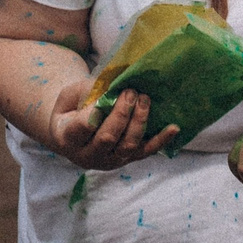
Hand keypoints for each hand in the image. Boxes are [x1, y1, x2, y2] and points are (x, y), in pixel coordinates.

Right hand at [43, 80, 177, 171]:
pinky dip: (161, 140)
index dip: (96, 112)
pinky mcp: (128, 159)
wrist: (74, 132)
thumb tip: (116, 83)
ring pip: (128, 146)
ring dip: (139, 121)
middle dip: (122, 113)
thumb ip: (88, 92)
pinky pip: (147, 151)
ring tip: (144, 99)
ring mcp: (110, 160)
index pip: (82, 128)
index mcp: (68, 138)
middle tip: (130, 92)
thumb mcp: (71, 96)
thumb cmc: (73, 108)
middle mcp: (88, 155)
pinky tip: (174, 128)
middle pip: (107, 138)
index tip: (107, 95)